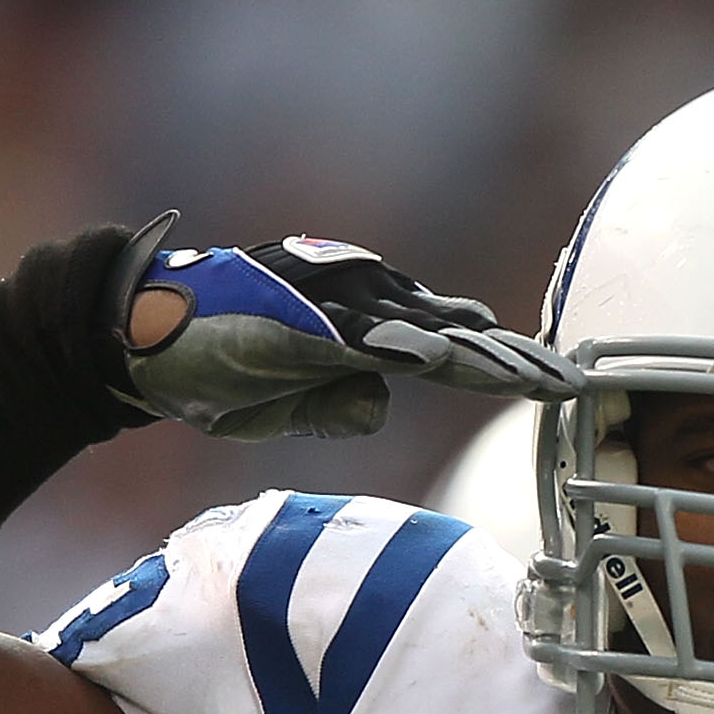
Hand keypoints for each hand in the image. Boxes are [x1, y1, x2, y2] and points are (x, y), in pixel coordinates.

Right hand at [109, 214, 577, 439]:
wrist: (141, 339)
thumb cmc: (216, 370)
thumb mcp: (290, 403)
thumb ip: (339, 401)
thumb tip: (382, 403)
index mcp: (365, 333)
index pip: (455, 353)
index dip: (506, 367)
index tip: (561, 387)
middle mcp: (356, 311)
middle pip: (452, 337)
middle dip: (512, 361)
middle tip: (573, 383)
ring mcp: (325, 311)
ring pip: (415, 331)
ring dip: (470, 355)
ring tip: (525, 377)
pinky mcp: (291, 321)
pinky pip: (349, 335)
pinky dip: (391, 344)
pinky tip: (433, 357)